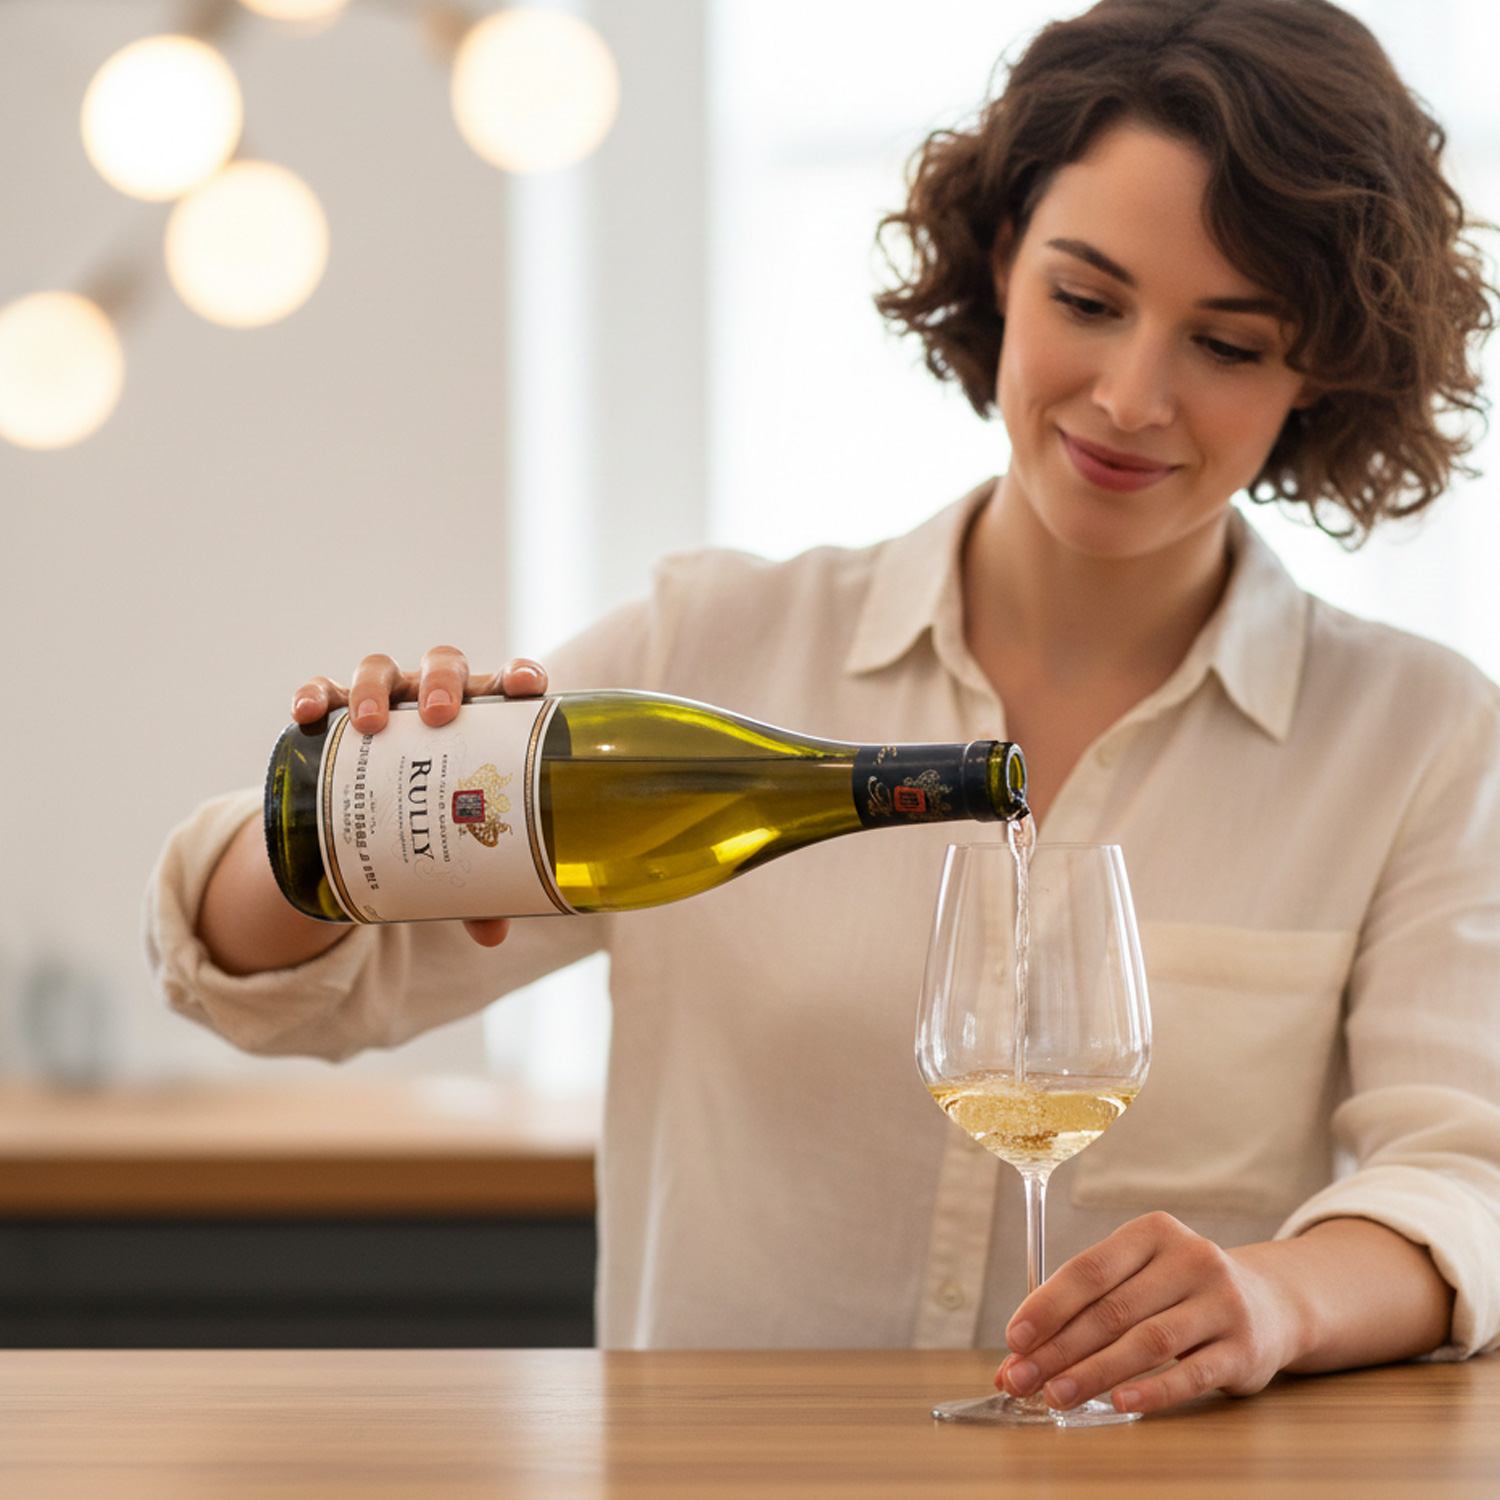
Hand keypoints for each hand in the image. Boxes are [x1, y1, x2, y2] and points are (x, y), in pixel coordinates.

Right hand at [290, 647, 549, 948]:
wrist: (375, 817)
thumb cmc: (436, 820)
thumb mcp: (459, 850)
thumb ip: (480, 886)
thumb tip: (493, 934)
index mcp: (483, 720)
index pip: (508, 682)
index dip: (519, 675)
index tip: (526, 686)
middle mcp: (435, 700)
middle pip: (443, 665)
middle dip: (442, 682)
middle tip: (440, 716)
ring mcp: (386, 701)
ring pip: (381, 670)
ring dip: (376, 687)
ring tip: (371, 722)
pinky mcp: (336, 712)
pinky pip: (321, 692)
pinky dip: (313, 695)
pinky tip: (305, 713)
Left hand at [995, 1211, 1301, 1416]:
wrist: (1270, 1304)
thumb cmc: (1180, 1292)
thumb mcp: (1141, 1279)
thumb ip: (1085, 1310)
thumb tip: (1018, 1356)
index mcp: (1153, 1232)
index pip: (1090, 1269)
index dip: (1048, 1305)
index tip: (1014, 1339)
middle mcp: (1190, 1259)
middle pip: (1112, 1310)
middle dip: (1060, 1349)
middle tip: (1023, 1379)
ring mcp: (1221, 1302)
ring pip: (1147, 1341)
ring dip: (1095, 1373)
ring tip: (1057, 1396)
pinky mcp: (1244, 1348)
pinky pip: (1191, 1374)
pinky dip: (1152, 1390)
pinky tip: (1119, 1404)